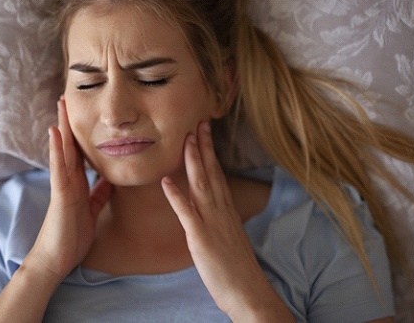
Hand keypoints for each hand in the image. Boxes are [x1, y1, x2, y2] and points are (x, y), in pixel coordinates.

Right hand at [28, 98, 111, 281]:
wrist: (57, 259)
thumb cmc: (73, 236)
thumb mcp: (92, 210)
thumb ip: (99, 194)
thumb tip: (110, 179)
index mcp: (78, 183)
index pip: (80, 153)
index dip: (83, 134)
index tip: (86, 114)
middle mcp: (68, 180)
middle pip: (70, 146)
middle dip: (70, 122)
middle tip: (69, 98)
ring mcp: (62, 185)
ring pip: (63, 151)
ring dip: (62, 127)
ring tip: (61, 104)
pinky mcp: (60, 194)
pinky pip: (59, 169)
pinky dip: (57, 150)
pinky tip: (56, 132)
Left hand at [162, 122, 292, 321]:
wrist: (248, 291)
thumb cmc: (237, 267)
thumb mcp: (230, 236)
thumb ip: (220, 219)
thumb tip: (213, 209)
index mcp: (226, 210)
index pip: (218, 174)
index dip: (210, 152)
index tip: (205, 132)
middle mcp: (221, 211)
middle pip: (211, 172)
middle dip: (203, 146)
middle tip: (197, 122)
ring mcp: (211, 223)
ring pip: (201, 185)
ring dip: (192, 161)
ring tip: (185, 140)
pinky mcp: (200, 238)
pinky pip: (187, 213)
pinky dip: (176, 196)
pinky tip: (165, 182)